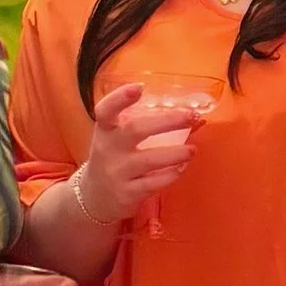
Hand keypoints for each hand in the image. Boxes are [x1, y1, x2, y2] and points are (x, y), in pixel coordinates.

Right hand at [81, 79, 209, 223]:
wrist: (94, 198)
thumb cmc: (113, 159)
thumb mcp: (117, 140)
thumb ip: (144, 126)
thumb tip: (192, 117)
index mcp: (105, 130)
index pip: (105, 110)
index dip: (120, 98)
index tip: (139, 87)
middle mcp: (108, 149)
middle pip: (136, 130)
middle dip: (167, 121)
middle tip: (191, 117)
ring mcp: (117, 173)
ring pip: (150, 160)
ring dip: (176, 153)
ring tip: (192, 150)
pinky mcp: (127, 194)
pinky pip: (154, 183)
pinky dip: (171, 175)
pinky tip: (181, 168)